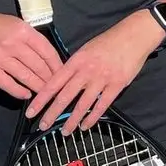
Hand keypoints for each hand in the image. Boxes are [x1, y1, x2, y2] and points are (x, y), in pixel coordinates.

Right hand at [0, 7, 62, 101]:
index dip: (56, 64)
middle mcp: (12, 44)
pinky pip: (7, 83)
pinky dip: (18, 91)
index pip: (46, 51)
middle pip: (37, 65)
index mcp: (23, 31)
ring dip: (37, 86)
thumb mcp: (17, 24)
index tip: (63, 74)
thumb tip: (48, 56)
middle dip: (49, 78)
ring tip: (45, 93)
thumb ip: (31, 38)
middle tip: (57, 88)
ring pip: (24, 76)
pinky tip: (26, 95)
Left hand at [24, 10, 161, 133]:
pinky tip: (85, 125)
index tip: (31, 112)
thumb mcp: (87, 49)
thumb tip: (61, 82)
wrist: (135, 34)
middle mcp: (87, 70)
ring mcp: (103, 78)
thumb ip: (74, 66)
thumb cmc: (109, 41)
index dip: (41, 99)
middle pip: (65, 96)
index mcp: (77, 60)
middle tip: (42, 126)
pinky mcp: (117, 84)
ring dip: (72, 120)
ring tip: (64, 131)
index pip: (54, 83)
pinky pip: (102, 104)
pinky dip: (92, 117)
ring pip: (83, 104)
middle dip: (52, 114)